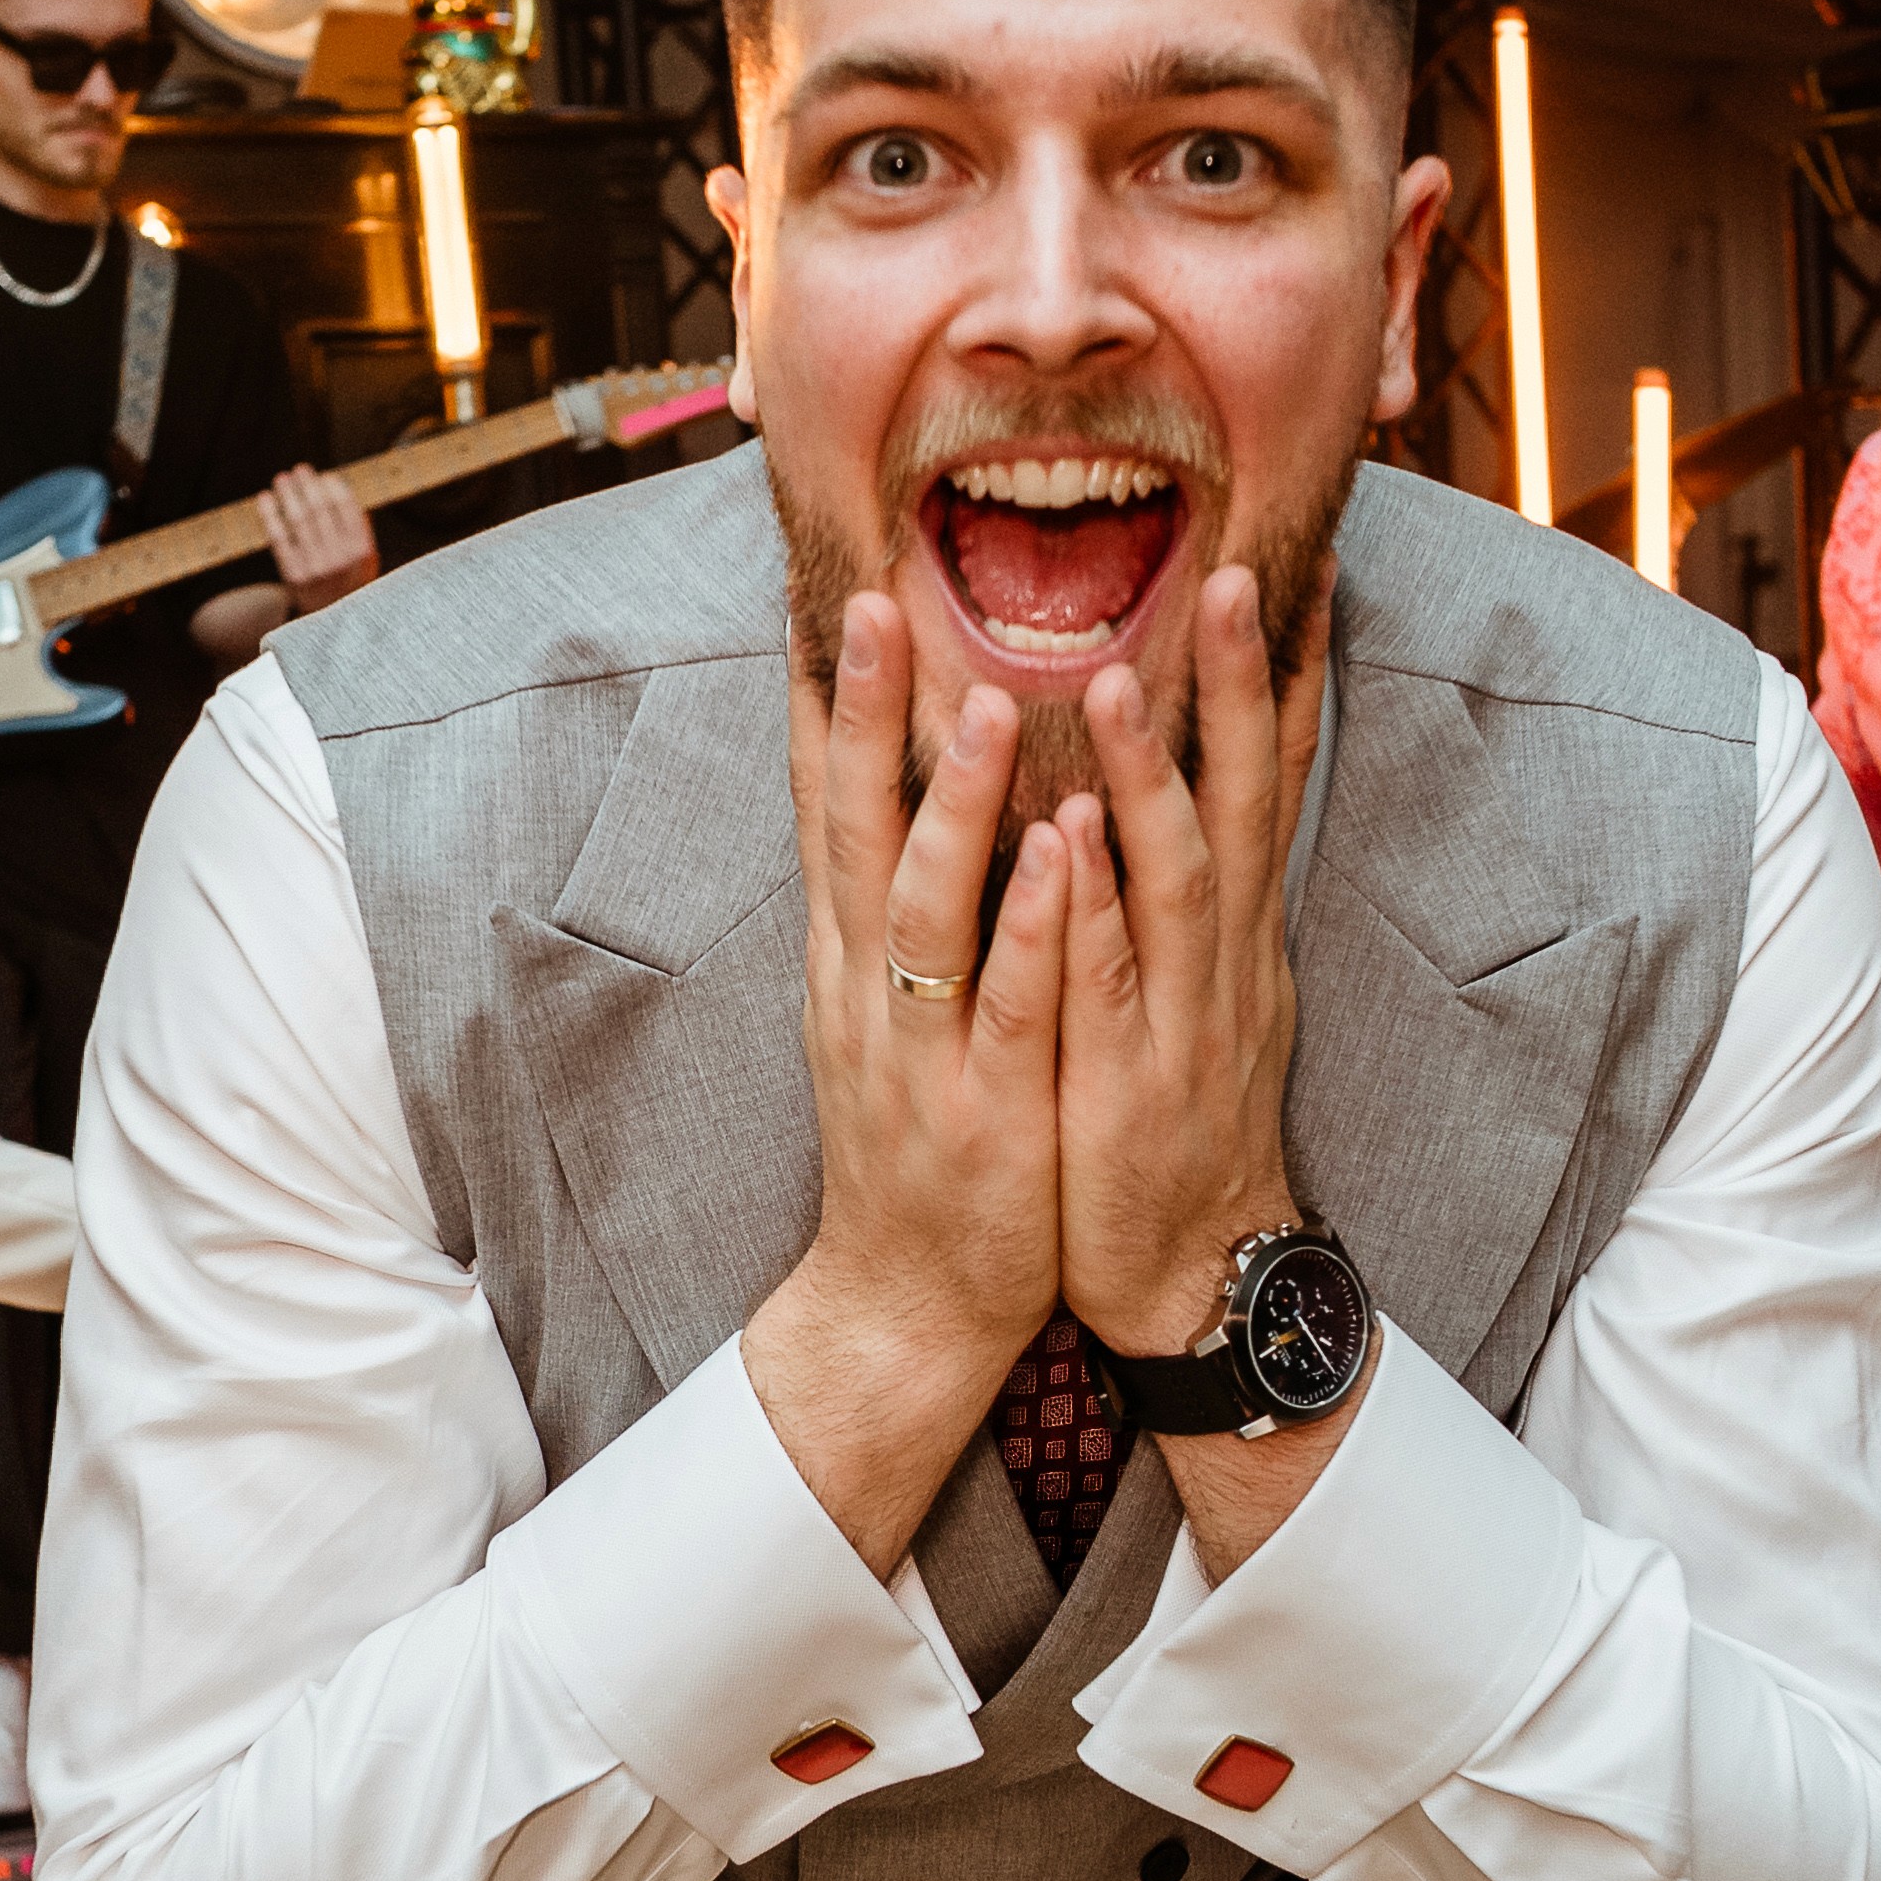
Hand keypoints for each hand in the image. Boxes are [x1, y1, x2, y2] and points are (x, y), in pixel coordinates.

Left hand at [263, 462, 379, 615]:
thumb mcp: (366, 559)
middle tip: (300, 470)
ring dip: (288, 494)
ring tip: (282, 479)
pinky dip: (270, 515)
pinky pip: (279, 537)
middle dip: (308, 485)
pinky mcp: (293, 574)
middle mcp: (340, 557)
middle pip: (320, 509)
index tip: (324, 476)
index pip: (346, 507)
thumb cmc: (349, 581)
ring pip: (299, 519)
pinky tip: (265, 499)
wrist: (330, 620)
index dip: (332, 486)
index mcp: (361, 549)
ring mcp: (316, 566)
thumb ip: (359, 527)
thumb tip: (339, 487)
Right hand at [742, 597, 1064, 1575]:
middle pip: (849, 826)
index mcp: (847, 952)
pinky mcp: (988, 1110)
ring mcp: (923, 1047)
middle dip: (858, 712)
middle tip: (875, 598)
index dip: (817, 695)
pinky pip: (1011, 1004)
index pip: (821, 801)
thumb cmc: (917, 1137)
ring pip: (925, 904)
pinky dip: (1032, 927)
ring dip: (955, 802)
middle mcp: (866, 985)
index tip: (826, 580)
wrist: (908, 1300)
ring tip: (985, 698)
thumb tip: (901, 785)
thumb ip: (892, 899)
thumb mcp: (885, 1007)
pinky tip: (1062, 854)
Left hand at [1053, 569, 1319, 1356]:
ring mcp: (1182, 1019)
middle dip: (1240, 685)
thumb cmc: (1170, 1114)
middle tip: (1235, 573)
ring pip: (1174, 878)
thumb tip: (1184, 777)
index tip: (1299, 561)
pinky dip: (1090, 912)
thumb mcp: (1202, 983)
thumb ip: (1188, 882)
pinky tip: (1068, 843)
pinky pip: (1106, 986)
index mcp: (1235, 926)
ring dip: (1153, 775)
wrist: (1187, 1269)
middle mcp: (1225, 957)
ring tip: (1120, 676)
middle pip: (1243, 800)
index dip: (1287, 672)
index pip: (1270, 775)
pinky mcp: (1127, 1086)